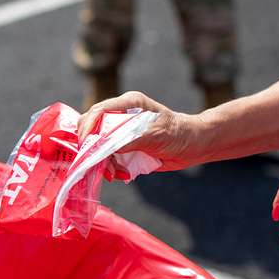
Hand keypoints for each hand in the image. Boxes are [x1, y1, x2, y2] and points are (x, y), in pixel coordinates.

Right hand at [77, 91, 205, 171]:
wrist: (192, 147)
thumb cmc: (177, 133)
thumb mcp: (153, 134)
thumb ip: (127, 138)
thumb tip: (103, 147)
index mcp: (127, 104)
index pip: (97, 111)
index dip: (88, 127)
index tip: (86, 146)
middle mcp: (120, 116)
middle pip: (91, 128)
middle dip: (92, 147)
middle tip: (96, 163)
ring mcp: (120, 133)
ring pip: (97, 147)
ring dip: (102, 162)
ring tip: (114, 173)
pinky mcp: (123, 148)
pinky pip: (107, 158)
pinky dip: (111, 168)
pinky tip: (121, 174)